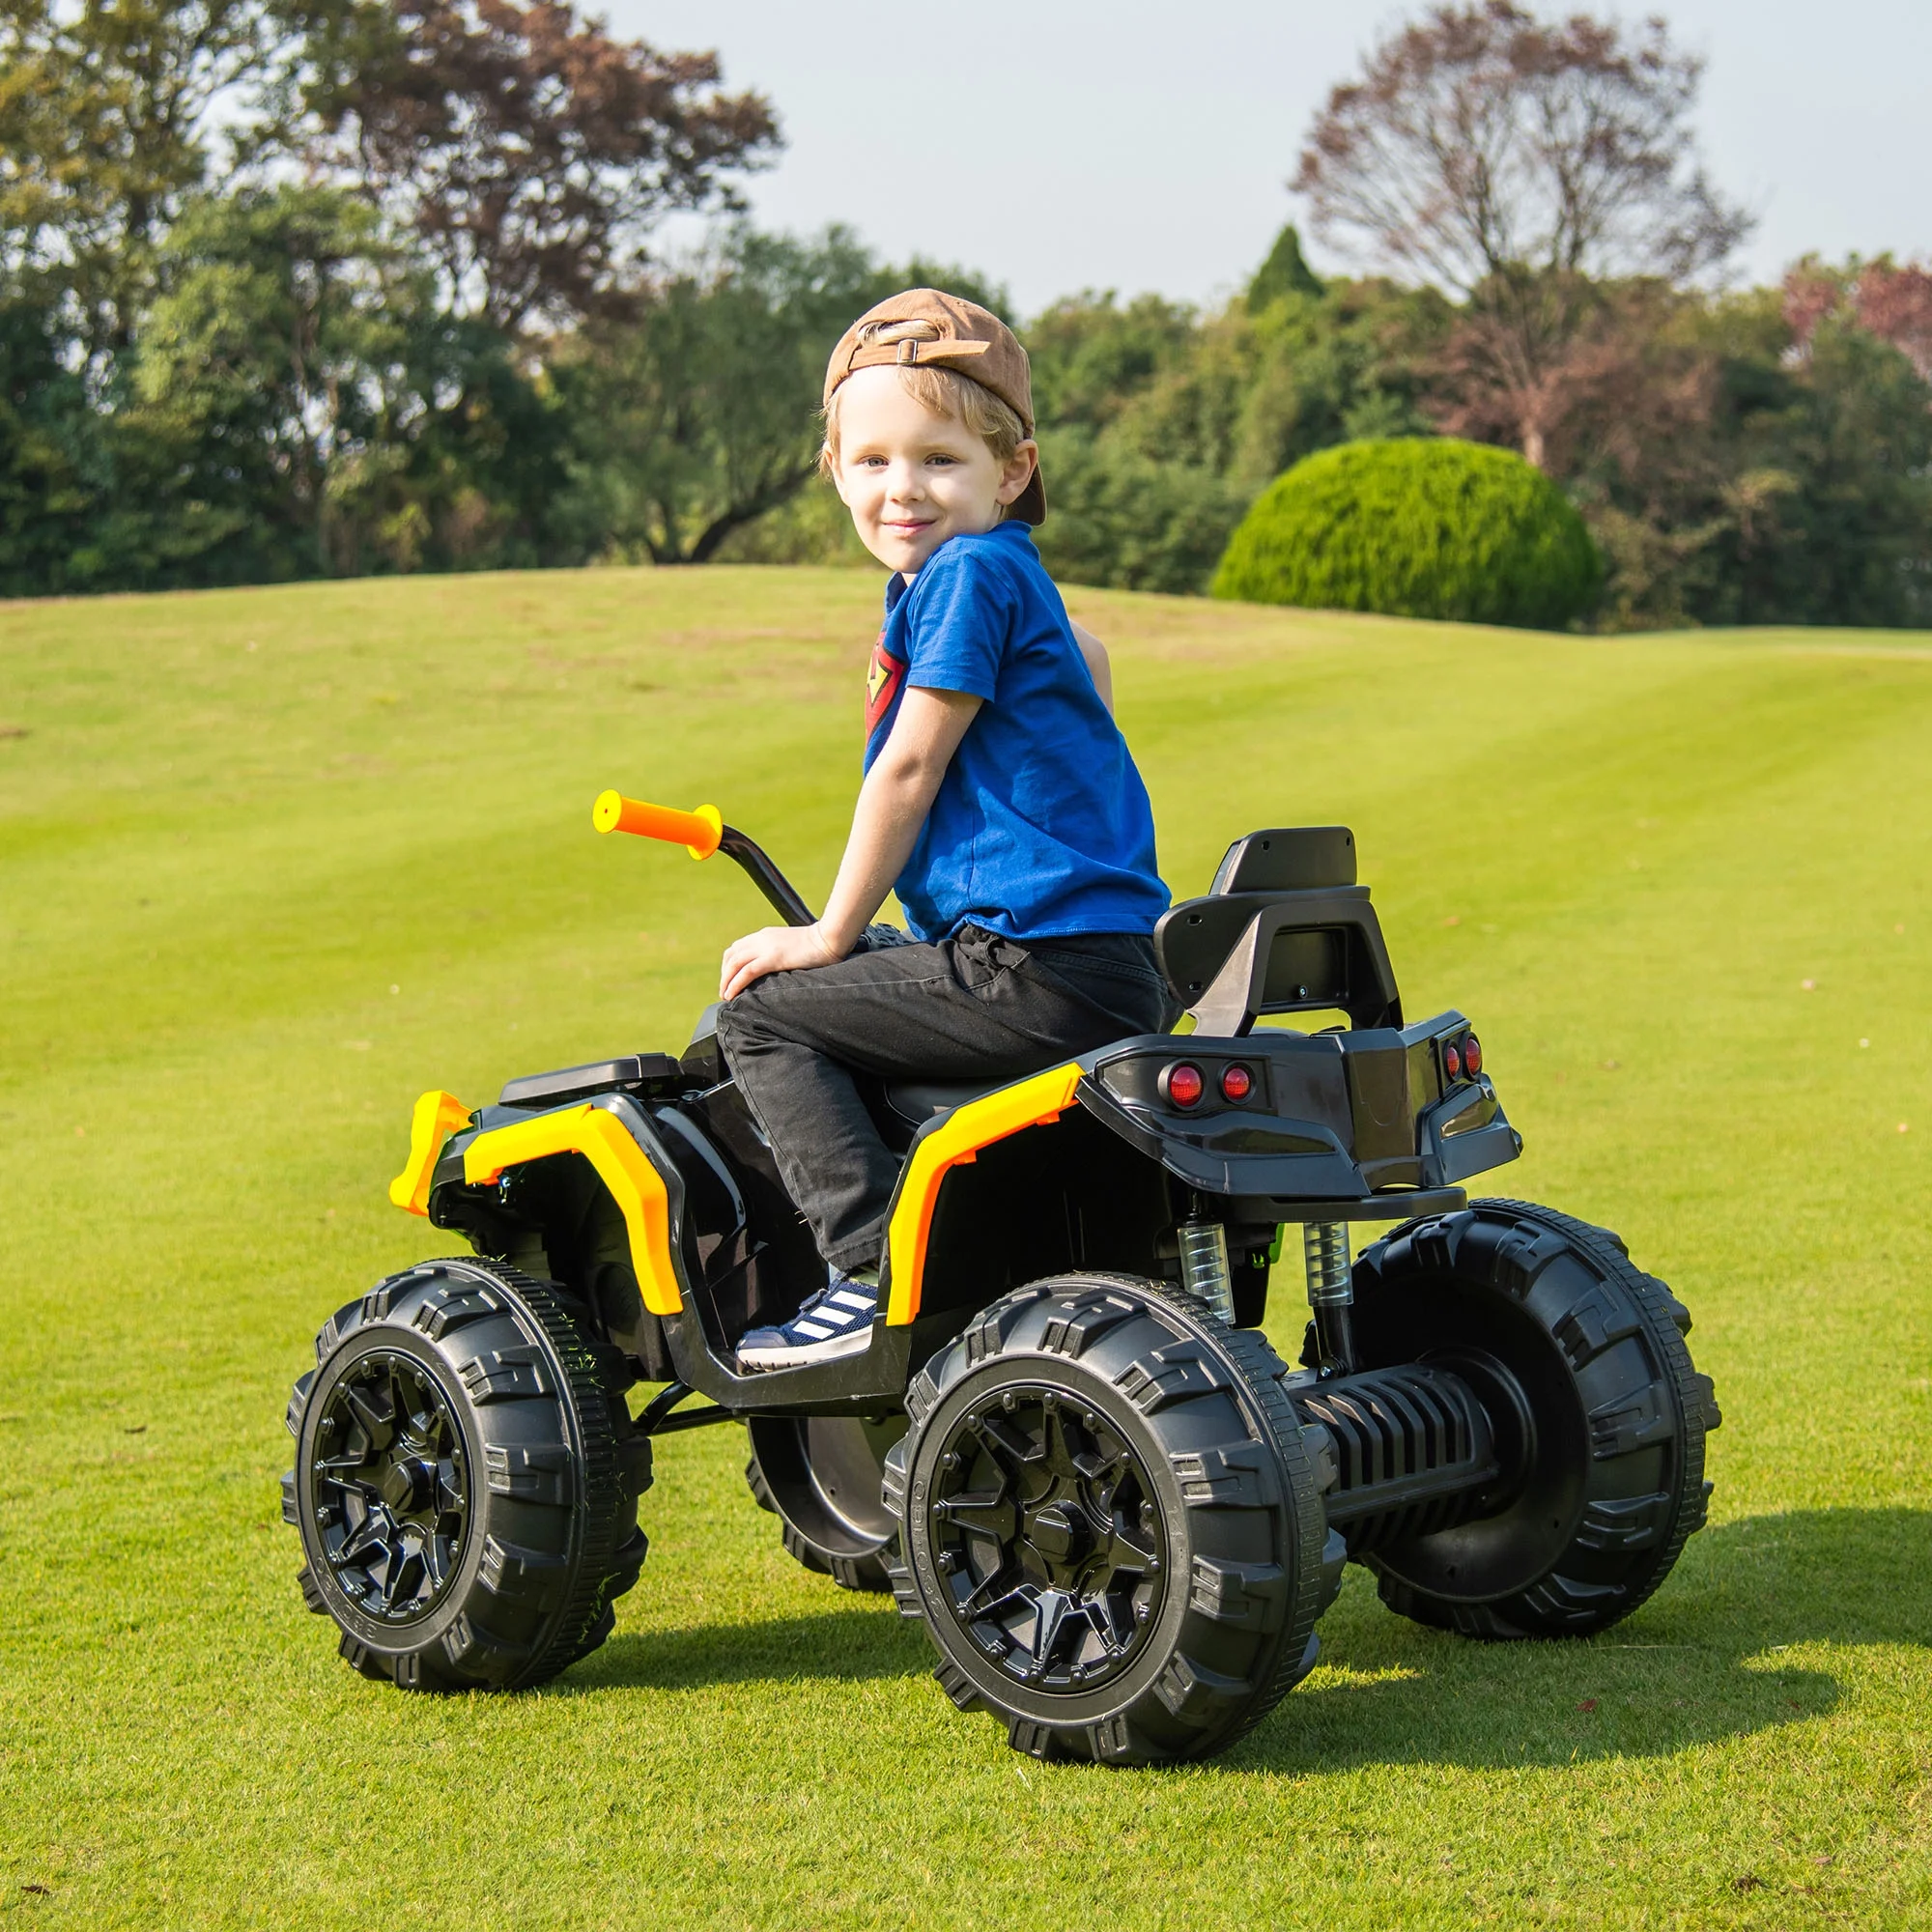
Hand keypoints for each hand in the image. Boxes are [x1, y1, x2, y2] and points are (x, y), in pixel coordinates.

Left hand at [720, 922, 838, 1000]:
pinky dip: (735, 984)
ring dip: (726, 982)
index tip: (729, 980)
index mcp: (765, 935)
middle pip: (730, 956)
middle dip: (724, 975)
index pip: (737, 948)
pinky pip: (747, 972)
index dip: (728, 965)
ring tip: (726, 997)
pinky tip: (732, 994)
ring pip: (734, 964)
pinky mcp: (773, 958)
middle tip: (725, 992)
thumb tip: (779, 967)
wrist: (830, 939)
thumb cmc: (819, 945)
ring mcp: (766, 948)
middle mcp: (761, 939)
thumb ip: (780, 953)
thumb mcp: (792, 946)